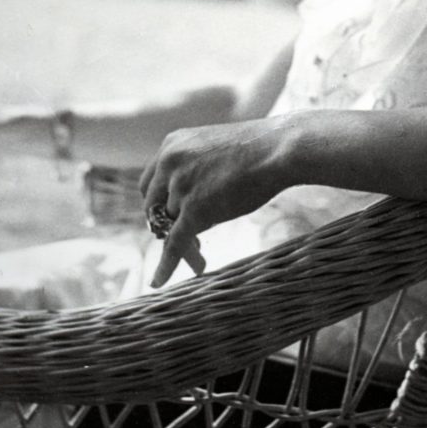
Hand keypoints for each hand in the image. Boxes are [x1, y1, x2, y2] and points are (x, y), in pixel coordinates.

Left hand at [138, 118, 290, 286]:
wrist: (278, 149)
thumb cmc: (257, 150)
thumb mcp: (212, 153)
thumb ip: (193, 173)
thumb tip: (185, 211)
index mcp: (170, 145)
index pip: (149, 184)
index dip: (160, 205)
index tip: (171, 218)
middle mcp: (168, 164)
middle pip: (154, 208)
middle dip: (167, 227)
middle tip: (190, 241)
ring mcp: (180, 186)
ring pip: (170, 228)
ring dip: (186, 244)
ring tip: (201, 258)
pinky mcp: (195, 209)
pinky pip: (174, 243)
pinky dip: (166, 265)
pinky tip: (157, 282)